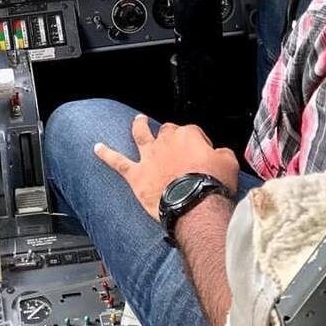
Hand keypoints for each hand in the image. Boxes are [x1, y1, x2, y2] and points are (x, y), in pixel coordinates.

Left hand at [94, 115, 240, 220]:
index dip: (196, 143)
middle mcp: (165, 142)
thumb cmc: (212, 184)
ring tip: (137, 121)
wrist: (194, 205)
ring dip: (138, 126)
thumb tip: (218, 154)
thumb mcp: (228, 162)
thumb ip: (221, 154)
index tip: (201, 154)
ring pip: (140, 135)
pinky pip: (117, 162)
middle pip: (166, 130)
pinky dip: (106, 154)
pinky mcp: (136, 175)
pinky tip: (97, 148)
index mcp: (188, 135)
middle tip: (175, 143)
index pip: (191, 132)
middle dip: (170, 134)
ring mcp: (149, 157)